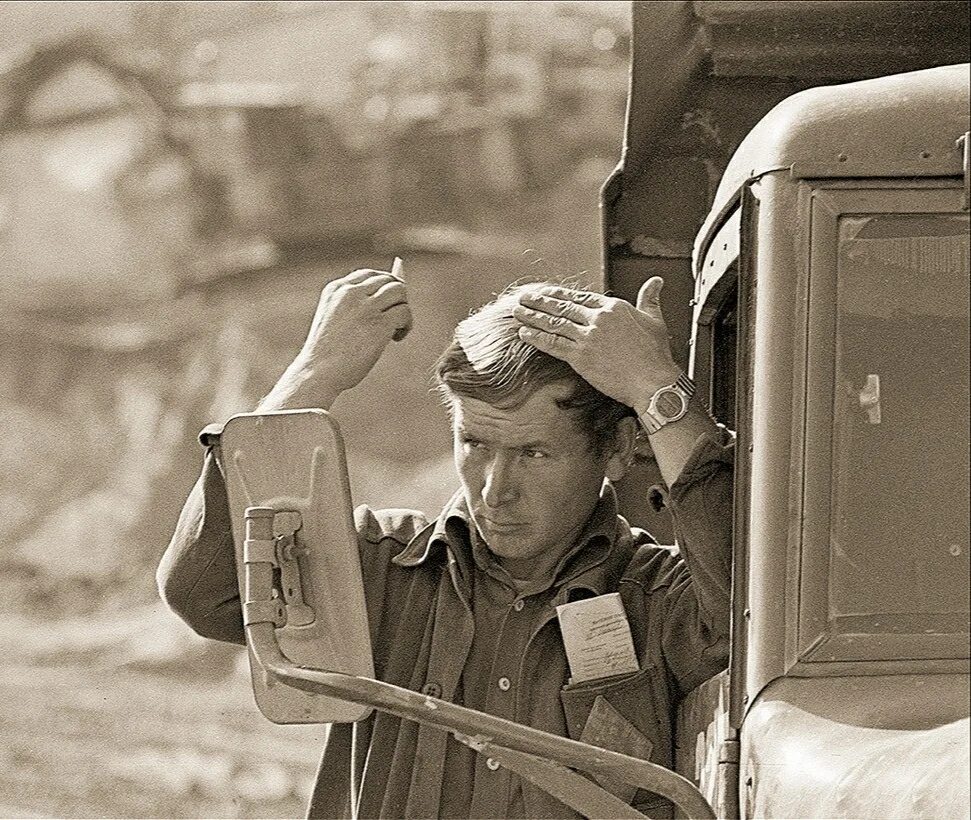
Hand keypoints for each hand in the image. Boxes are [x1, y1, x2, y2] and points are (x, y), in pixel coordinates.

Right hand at [298, 267, 411, 393]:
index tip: (386, 303)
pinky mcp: (379, 324)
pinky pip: (405, 312)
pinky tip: (396, 339)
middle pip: (388, 280)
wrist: (317, 372)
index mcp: (336, 289)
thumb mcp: (334, 318)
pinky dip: (406, 325)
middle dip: (396, 297)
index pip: (369, 274)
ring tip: (396, 329)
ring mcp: (365, 307)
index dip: (383, 286)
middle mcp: (350, 292)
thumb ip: (355, 305)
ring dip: (404, 309)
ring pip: (399, 291)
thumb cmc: (327, 352)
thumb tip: (394, 297)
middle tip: (394, 318)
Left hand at [513, 277, 679, 408]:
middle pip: (563, 307)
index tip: (547, 293)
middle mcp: (599, 319)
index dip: (560, 295)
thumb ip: (650, 299)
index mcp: (614, 308)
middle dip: (540, 302)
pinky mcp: (581, 357)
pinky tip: (524, 333)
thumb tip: (657, 282)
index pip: (581, 298)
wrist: (653, 382)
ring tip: (518, 312)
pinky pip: (553, 344)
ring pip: (554, 323)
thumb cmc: (656, 355)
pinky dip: (537, 338)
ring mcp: (588, 338)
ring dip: (533, 317)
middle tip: (524, 297)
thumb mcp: (655, 320)